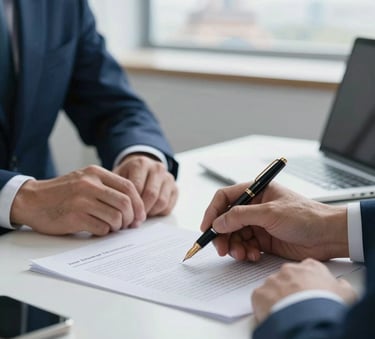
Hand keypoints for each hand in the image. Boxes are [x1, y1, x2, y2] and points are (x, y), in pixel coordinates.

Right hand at [10, 165, 145, 234]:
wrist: (31, 200)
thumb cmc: (62, 193)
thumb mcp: (85, 180)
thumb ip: (107, 188)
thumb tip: (133, 206)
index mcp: (95, 173)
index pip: (129, 186)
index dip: (139, 203)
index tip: (140, 215)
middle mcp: (89, 184)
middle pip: (125, 203)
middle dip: (132, 217)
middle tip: (129, 225)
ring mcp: (81, 200)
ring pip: (116, 217)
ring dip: (118, 226)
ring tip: (112, 227)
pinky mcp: (74, 217)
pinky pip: (101, 228)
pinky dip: (104, 232)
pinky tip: (98, 229)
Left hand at [113, 153, 177, 216]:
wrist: (142, 169)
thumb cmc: (127, 176)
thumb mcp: (117, 177)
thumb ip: (116, 189)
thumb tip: (116, 209)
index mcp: (141, 163)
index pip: (137, 187)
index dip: (130, 204)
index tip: (124, 213)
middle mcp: (157, 168)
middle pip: (151, 195)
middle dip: (141, 210)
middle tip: (132, 218)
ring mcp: (168, 177)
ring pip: (161, 202)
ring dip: (150, 212)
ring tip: (140, 214)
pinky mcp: (175, 188)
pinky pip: (168, 206)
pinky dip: (158, 212)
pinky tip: (149, 210)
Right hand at [200, 182, 347, 260]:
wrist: (328, 236)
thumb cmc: (305, 216)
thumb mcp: (270, 213)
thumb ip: (240, 216)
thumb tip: (218, 222)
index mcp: (256, 191)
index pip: (225, 198)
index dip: (213, 212)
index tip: (206, 228)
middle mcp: (254, 207)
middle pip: (227, 220)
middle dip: (222, 235)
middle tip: (222, 249)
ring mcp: (258, 224)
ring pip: (234, 235)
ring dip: (234, 246)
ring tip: (241, 254)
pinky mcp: (263, 240)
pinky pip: (245, 246)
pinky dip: (245, 252)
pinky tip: (253, 256)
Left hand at [251, 258, 356, 323]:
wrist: (310, 320)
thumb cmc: (328, 306)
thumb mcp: (346, 293)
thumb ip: (340, 285)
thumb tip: (340, 285)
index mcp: (309, 267)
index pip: (307, 270)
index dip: (308, 283)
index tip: (310, 293)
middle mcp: (288, 270)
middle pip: (288, 279)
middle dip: (291, 290)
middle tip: (298, 305)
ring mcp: (272, 280)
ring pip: (273, 289)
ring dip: (278, 299)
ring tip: (288, 312)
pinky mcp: (259, 293)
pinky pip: (261, 299)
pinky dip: (266, 308)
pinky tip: (276, 316)